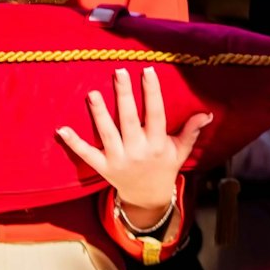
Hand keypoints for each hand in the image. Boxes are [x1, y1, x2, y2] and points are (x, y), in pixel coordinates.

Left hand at [56, 67, 211, 230]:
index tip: (147, 71)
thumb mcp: (181, 150)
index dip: (152, 92)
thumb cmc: (165, 167)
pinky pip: (87, 154)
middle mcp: (137, 151)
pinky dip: (74, 143)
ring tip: (92, 93)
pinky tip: (62, 129)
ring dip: (99, 113)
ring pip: (107, 133)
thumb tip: (207, 113)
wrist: (148, 198)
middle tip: (118, 72)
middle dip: (124, 95)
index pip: (155, 113)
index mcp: (157, 144)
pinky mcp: (103, 167)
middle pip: (129, 119)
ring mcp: (118, 160)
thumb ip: (191, 130)